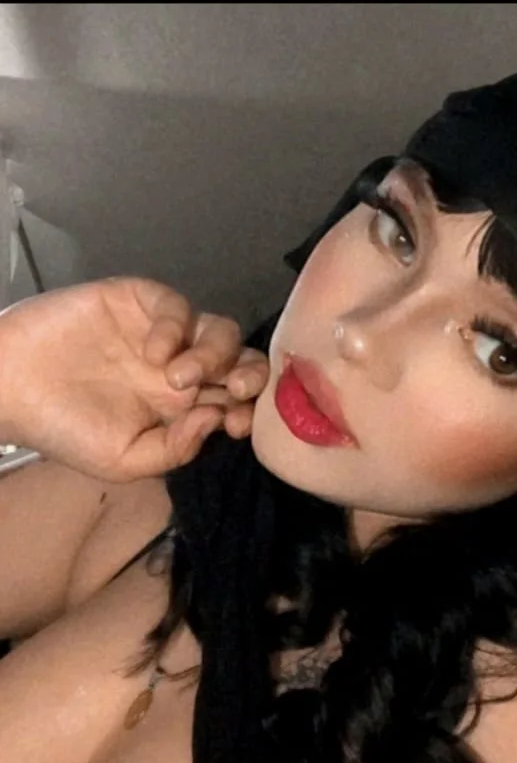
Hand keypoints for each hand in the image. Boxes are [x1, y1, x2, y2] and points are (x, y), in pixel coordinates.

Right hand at [0, 276, 270, 481]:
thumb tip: (214, 420)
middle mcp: (181, 367)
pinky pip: (176, 305)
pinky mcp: (137, 302)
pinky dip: (175, 326)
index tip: (236, 424)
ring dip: (213, 354)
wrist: (10, 387)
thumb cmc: (65, 429)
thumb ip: (175, 449)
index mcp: (182, 407)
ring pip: (217, 330)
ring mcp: (162, 333)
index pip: (235, 401)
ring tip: (179, 378)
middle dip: (248, 375)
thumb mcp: (124, 460)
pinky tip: (154, 351)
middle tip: (233, 390)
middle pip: (238, 361)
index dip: (247, 409)